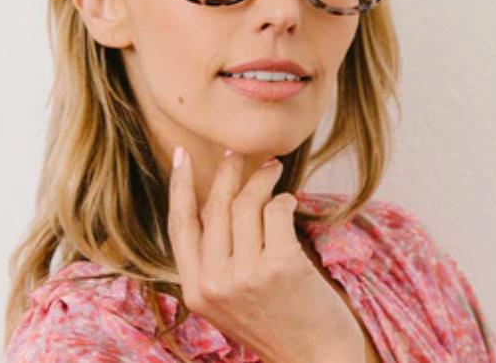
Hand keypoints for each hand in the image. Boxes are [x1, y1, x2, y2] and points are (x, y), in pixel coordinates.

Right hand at [167, 148, 365, 362]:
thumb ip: (215, 261)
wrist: (317, 361)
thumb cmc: (277, 325)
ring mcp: (246, 276)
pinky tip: (290, 201)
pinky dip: (284, 199)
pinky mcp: (280, 266)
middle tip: (239, 154)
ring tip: (273, 170)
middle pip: (214, 206)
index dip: (178, 186)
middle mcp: (215, 284)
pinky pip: (276, 210)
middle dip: (228, 172)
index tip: (181, 155)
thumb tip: (216, 201)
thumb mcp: (229, 300)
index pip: (179, 226)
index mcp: (196, 291)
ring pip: (246, 204)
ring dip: (261, 179)